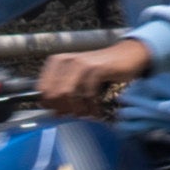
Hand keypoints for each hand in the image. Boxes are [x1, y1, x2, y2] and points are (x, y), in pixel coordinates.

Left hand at [36, 35, 152, 113]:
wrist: (127, 56)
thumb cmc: (101, 70)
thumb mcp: (77, 78)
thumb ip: (62, 92)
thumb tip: (54, 112)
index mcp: (57, 62)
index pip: (42, 89)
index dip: (51, 105)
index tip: (61, 112)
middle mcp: (66, 60)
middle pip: (54, 94)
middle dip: (65, 109)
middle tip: (77, 114)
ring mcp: (81, 63)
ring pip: (68, 94)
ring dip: (79, 109)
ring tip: (88, 112)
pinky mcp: (96, 68)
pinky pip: (87, 94)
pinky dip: (92, 106)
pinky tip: (97, 109)